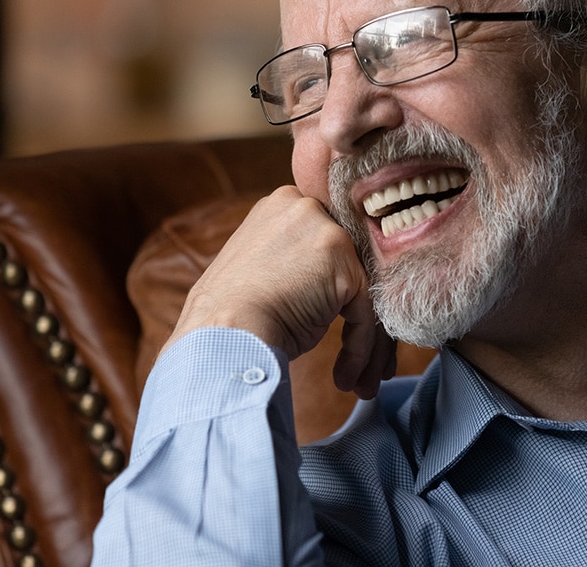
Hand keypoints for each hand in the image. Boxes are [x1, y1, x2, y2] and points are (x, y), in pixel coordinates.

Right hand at [164, 186, 395, 397]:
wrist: (221, 334)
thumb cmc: (231, 316)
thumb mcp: (263, 269)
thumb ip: (296, 261)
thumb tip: (325, 284)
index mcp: (284, 205)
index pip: (328, 244)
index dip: (337, 288)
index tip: (341, 323)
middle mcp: (308, 209)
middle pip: (352, 265)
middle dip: (360, 315)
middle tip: (362, 359)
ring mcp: (328, 232)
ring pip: (364, 291)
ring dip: (365, 342)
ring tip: (360, 381)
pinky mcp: (344, 265)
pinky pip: (366, 312)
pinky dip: (360, 348)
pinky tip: (345, 377)